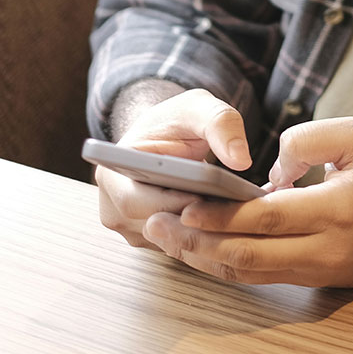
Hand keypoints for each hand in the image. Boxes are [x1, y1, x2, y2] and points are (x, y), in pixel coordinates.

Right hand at [96, 89, 252, 248]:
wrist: (169, 134)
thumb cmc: (178, 121)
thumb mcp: (201, 108)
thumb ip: (221, 125)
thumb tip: (240, 159)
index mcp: (112, 175)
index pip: (136, 203)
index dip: (172, 203)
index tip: (206, 197)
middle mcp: (114, 209)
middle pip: (156, 228)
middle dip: (195, 220)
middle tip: (233, 210)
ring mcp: (132, 228)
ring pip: (171, 242)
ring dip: (202, 231)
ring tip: (236, 215)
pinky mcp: (153, 239)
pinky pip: (180, 245)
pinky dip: (204, 235)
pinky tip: (230, 222)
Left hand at [142, 117, 352, 286]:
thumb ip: (309, 138)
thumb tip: (267, 171)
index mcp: (337, 209)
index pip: (269, 219)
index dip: (224, 217)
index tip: (186, 207)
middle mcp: (324, 248)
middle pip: (249, 255)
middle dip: (199, 243)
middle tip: (159, 227)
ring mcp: (316, 270)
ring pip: (249, 273)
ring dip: (204, 259)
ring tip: (168, 241)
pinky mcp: (310, 280)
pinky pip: (259, 278)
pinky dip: (225, 266)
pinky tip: (200, 252)